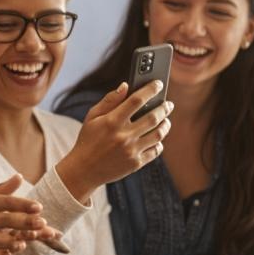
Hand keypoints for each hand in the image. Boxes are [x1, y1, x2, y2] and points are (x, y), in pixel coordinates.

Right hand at [0, 175, 49, 254]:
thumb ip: (2, 189)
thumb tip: (20, 177)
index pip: (7, 202)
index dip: (24, 205)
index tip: (39, 208)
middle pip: (7, 220)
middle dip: (26, 222)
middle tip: (43, 223)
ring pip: (1, 239)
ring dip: (16, 241)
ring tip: (26, 242)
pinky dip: (1, 254)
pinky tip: (10, 253)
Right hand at [58, 82, 173, 195]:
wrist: (84, 170)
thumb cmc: (88, 140)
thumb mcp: (92, 117)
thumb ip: (109, 100)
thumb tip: (125, 85)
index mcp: (112, 121)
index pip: (136, 100)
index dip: (150, 90)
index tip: (159, 84)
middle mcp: (123, 136)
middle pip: (152, 117)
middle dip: (164, 108)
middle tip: (169, 104)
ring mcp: (131, 151)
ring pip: (158, 134)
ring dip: (166, 125)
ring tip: (166, 120)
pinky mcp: (136, 164)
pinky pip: (155, 151)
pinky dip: (159, 143)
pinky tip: (158, 138)